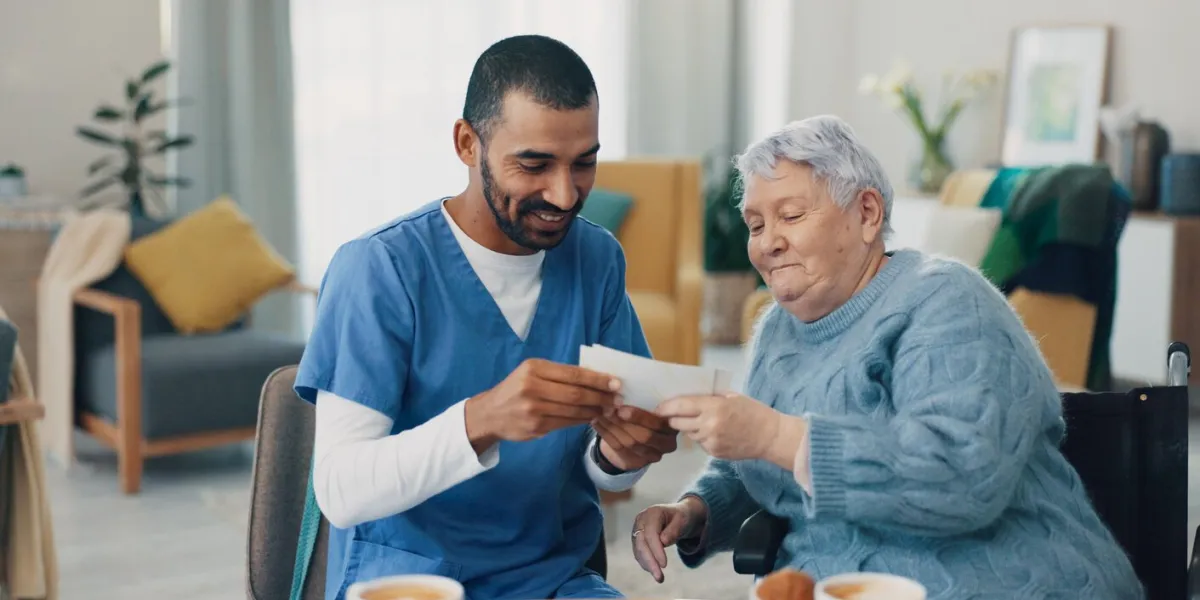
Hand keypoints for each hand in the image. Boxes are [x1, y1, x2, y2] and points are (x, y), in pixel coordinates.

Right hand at [465, 359, 619, 450]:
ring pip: (573, 410)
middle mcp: (532, 387)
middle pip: (576, 393)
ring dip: (595, 410)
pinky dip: (582, 420)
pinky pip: (566, 423)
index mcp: (534, 368)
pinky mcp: (535, 427)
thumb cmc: (517, 389)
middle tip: (617, 399)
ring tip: (608, 409)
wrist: (490, 413)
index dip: (597, 379)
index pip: (573, 374)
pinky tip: (591, 417)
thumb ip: (559, 374)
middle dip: (601, 397)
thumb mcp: (532, 373)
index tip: (616, 382)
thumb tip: (596, 377)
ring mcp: (533, 409)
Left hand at [593, 406, 677, 470]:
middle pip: (644, 436)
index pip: (659, 424)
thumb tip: (623, 390)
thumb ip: (646, 401)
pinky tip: (596, 422)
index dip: (640, 417)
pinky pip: (618, 448)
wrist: (638, 436)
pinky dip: (606, 433)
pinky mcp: (637, 462)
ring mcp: (653, 455)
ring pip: (629, 443)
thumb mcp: (651, 406)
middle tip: (608, 410)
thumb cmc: (646, 414)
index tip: (622, 408)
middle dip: (624, 423)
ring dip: (612, 426)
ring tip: (600, 413)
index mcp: (674, 427)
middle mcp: (667, 444)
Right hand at [632, 497, 706, 582]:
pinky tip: (655, 571)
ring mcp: (637, 530)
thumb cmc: (681, 517)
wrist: (677, 516)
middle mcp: (641, 521)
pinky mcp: (637, 540)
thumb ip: (673, 530)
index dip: (656, 550)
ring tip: (660, 578)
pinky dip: (646, 564)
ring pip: (638, 551)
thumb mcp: (682, 520)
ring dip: (648, 566)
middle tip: (660, 578)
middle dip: (650, 562)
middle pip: (641, 543)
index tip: (664, 565)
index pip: (650, 534)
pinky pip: (639, 554)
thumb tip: (663, 542)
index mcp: (652, 513)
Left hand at [656, 392, 782, 460]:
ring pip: (688, 434)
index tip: (657, 408)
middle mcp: (709, 425)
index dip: (665, 407)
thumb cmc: (753, 412)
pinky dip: (702, 437)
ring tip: (702, 421)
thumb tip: (686, 396)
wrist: (771, 436)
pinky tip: (715, 432)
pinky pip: (700, 443)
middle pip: (678, 423)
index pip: (680, 406)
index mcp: (714, 407)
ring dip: (689, 428)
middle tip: (670, 415)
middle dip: (673, 419)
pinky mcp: (714, 452)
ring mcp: (711, 441)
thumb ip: (709, 397)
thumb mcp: (732, 397)